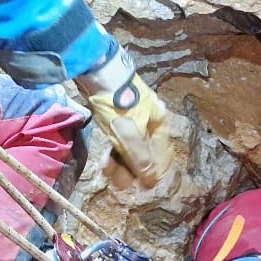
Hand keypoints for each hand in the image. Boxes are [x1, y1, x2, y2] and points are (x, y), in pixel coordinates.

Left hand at [76, 45, 174, 188]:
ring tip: (108, 171)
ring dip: (120, 164)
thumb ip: (140, 157)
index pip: (162, 154)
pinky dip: (113, 154)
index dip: (153, 171)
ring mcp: (132, 122)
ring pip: (129, 150)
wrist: (98, 75)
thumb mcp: (129, 133)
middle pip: (144, 154)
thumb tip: (151, 180)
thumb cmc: (118, 104)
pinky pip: (118, 143)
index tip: (144, 186)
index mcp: (158, 124)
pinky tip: (105, 162)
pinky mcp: (117, 120)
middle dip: (131, 169)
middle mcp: (149, 124)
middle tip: (119, 182)